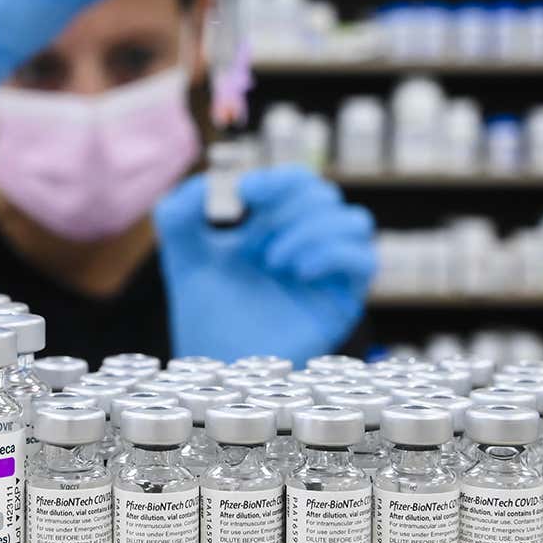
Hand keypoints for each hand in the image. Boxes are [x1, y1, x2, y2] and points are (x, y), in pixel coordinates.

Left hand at [154, 165, 374, 367]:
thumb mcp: (182, 255)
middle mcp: (307, 243)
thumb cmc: (205, 313)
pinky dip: (333, 253)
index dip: (277, 177)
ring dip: (312, 229)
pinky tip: (298, 271)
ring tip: (274, 261)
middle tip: (254, 238)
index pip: (297, 181)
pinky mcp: (343, 300)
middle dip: (289, 205)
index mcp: (274, 225)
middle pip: (326, 194)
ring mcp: (329, 271)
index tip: (244, 192)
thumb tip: (209, 181)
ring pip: (355, 220)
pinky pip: (363, 259)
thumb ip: (178, 212)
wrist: (216, 365)